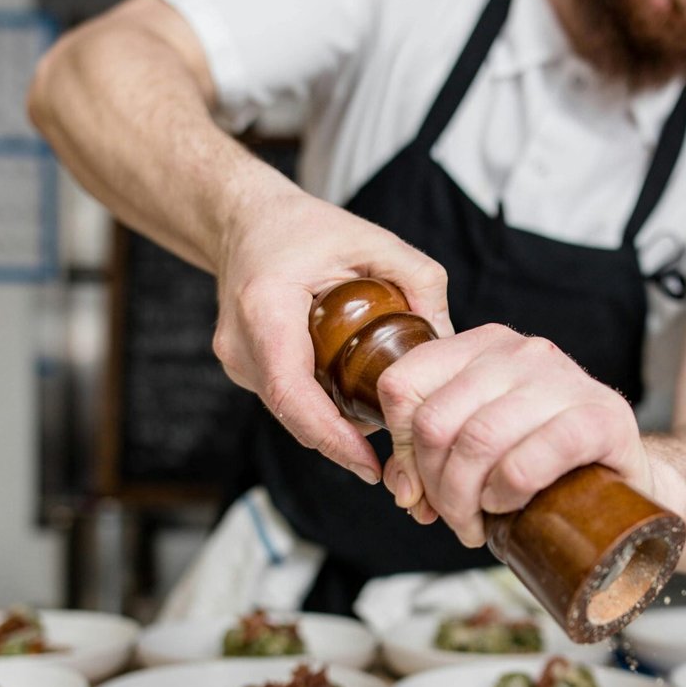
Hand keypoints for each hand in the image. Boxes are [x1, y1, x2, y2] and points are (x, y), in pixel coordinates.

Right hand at [210, 176, 452, 482]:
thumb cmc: (305, 227)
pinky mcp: (243, 369)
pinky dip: (322, 408)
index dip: (332, 438)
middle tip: (398, 456)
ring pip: (291, 412)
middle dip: (344, 441)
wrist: (246, 221)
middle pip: (294, 413)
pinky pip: (287, 400)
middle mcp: (240, 342)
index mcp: (265, 307)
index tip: (371, 465)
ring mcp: (236, 360)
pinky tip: (357, 401)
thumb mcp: (372, 240)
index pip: (292, 393)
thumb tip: (448, 337)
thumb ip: (419, 280)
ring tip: (385, 426)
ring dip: (335, 426)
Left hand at [375, 324, 651, 545]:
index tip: (416, 487)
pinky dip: (507, 493)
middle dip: (434, 485)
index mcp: (482, 347)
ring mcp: (564, 379)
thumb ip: (429, 454)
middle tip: (453, 517)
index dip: (400, 447)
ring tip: (476, 524)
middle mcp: (521, 351)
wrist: (629, 477)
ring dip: (466, 499)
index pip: (403, 384)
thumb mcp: (477, 445)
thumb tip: (401, 488)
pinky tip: (509, 506)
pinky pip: (528, 459)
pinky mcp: (602, 417)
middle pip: (436, 420)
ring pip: (478, 440)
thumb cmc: (545, 463)